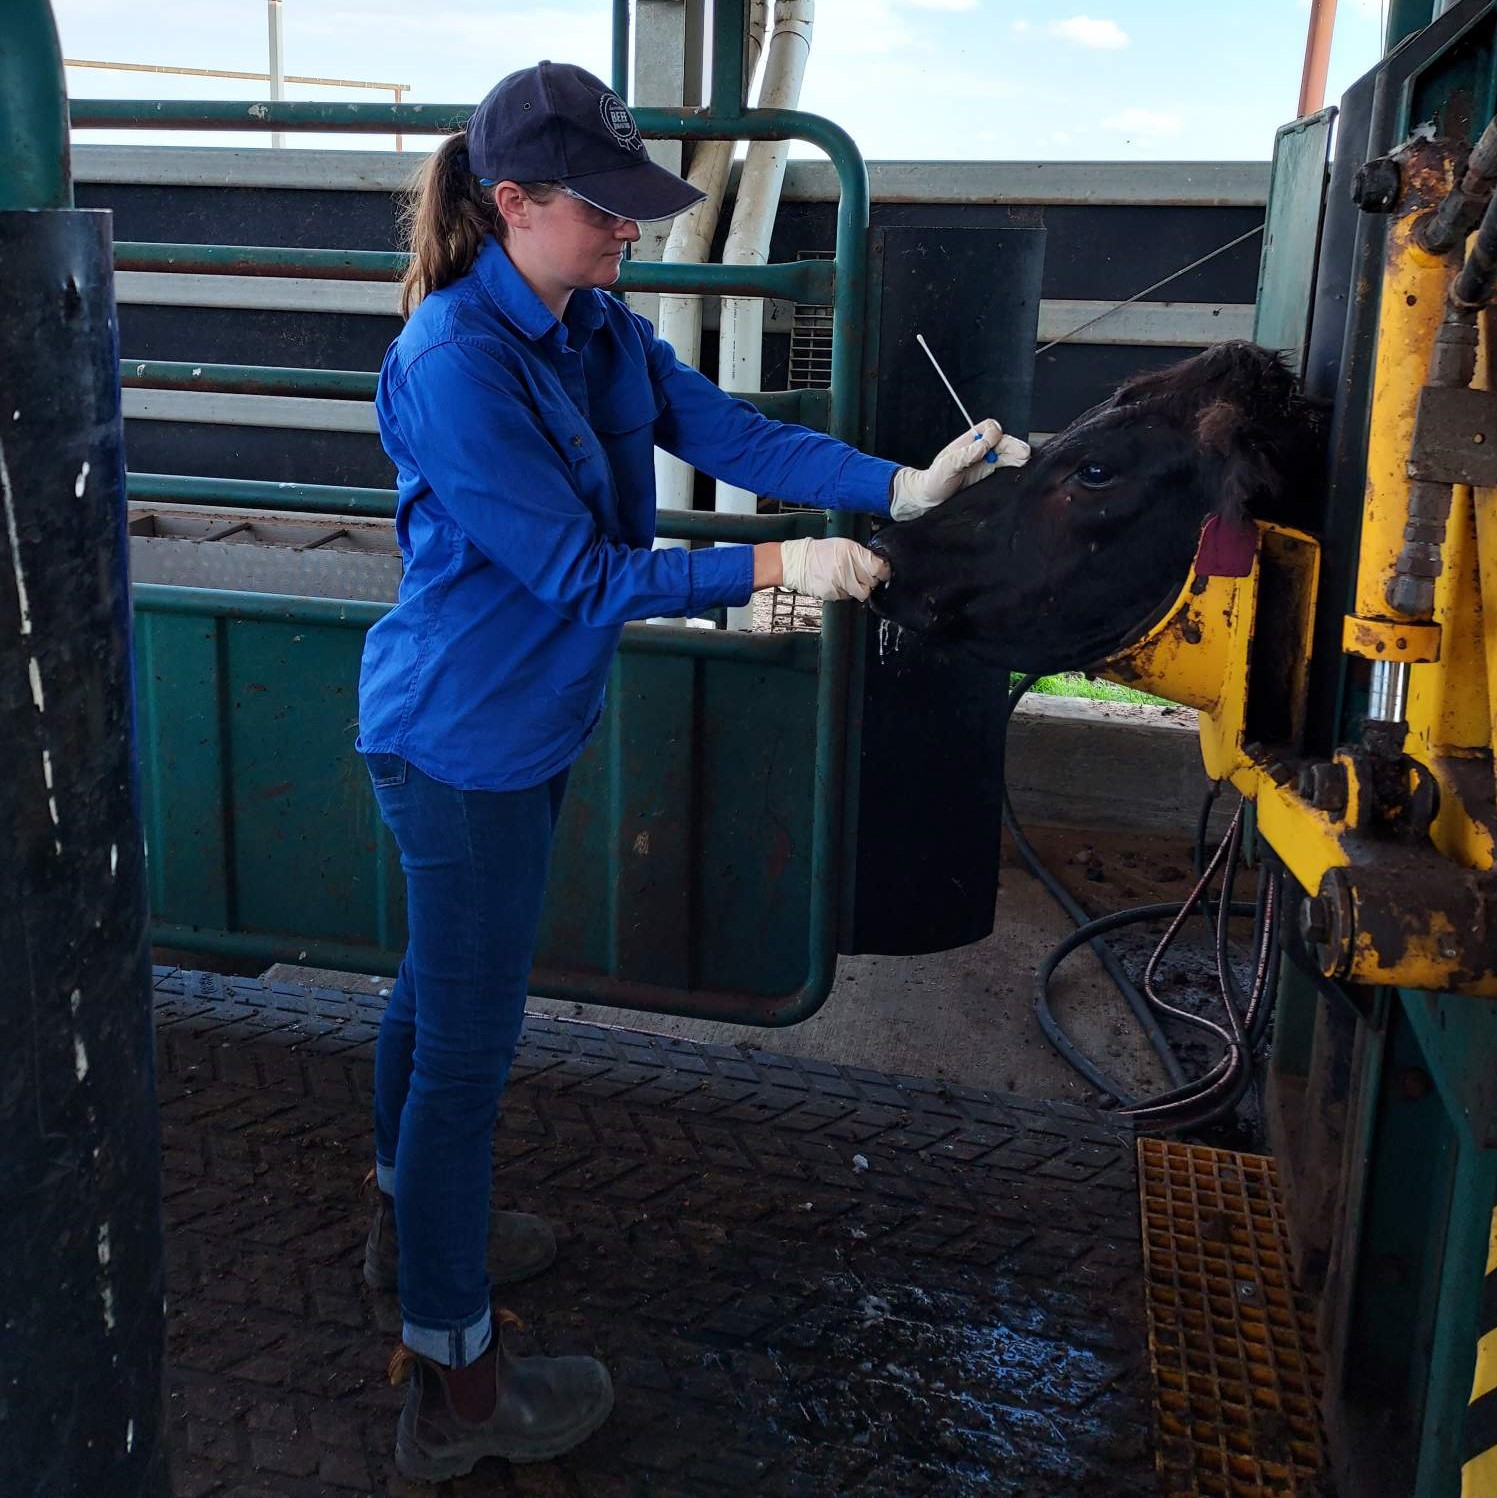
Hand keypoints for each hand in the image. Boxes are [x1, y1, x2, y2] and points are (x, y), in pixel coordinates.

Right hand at [779, 536, 889, 601]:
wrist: (798, 562)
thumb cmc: (820, 552)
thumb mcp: (844, 545)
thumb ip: (861, 554)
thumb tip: (879, 564)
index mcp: (852, 553)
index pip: (878, 567)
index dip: (884, 571)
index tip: (883, 572)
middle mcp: (847, 568)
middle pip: (872, 582)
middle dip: (871, 580)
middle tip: (864, 575)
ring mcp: (840, 583)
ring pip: (862, 593)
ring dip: (861, 588)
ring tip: (852, 581)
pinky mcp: (833, 594)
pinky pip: (848, 597)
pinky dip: (847, 592)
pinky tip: (839, 584)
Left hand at [888, 418, 1029, 520]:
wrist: (929, 500)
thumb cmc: (934, 481)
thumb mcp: (946, 466)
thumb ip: (964, 455)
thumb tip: (983, 446)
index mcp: (969, 442)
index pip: (989, 428)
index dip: (994, 434)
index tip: (994, 444)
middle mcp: (979, 451)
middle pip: (1003, 441)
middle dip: (1013, 446)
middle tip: (1023, 454)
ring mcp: (986, 464)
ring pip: (1008, 455)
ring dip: (1017, 456)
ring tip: (1025, 459)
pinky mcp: (989, 478)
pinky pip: (1005, 469)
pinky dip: (1014, 467)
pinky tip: (1020, 469)